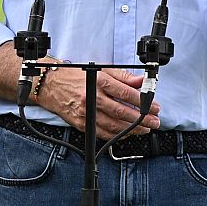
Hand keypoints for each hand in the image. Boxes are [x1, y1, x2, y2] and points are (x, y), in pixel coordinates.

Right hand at [39, 64, 160, 138]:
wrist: (52, 85)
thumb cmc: (76, 76)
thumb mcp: (101, 71)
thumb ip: (123, 77)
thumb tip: (140, 82)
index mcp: (99, 82)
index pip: (125, 93)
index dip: (142, 101)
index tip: (154, 106)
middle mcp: (92, 98)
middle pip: (121, 111)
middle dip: (141, 118)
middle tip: (154, 121)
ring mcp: (86, 113)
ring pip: (113, 125)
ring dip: (131, 129)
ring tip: (144, 129)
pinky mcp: (82, 124)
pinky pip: (102, 132)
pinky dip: (116, 135)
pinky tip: (126, 133)